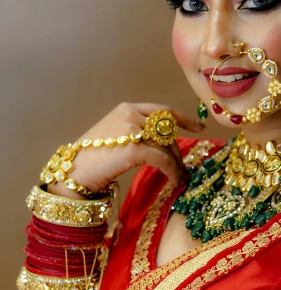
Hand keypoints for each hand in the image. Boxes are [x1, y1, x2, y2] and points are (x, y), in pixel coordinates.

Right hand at [52, 102, 205, 194]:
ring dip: (177, 164)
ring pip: (167, 146)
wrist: (74, 171)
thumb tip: (163, 144)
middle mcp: (131, 114)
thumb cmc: (92, 158)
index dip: (183, 118)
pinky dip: (172, 172)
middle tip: (184, 167)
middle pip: (167, 131)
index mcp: (127, 108)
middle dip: (177, 150)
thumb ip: (136, 132)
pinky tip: (174, 181)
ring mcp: (132, 129)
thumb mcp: (114, 135)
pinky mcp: (134, 147)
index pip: (163, 110)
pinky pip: (162, 160)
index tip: (198, 127)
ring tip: (180, 178)